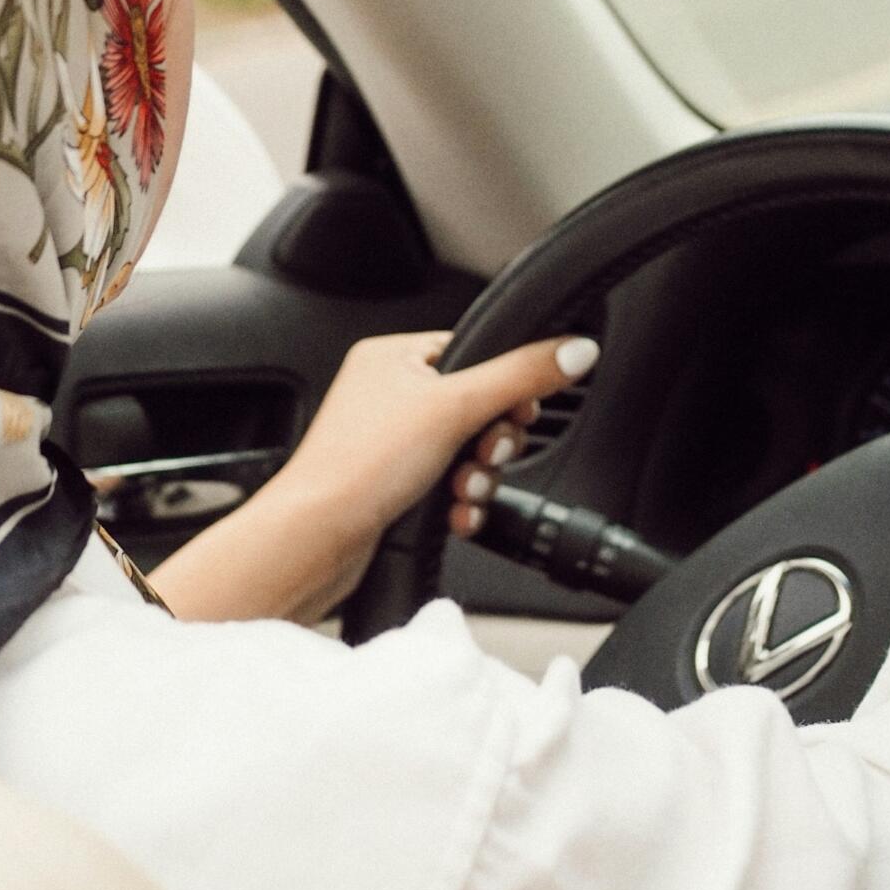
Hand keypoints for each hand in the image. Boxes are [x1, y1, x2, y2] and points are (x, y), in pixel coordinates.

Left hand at [149, 326, 598, 625]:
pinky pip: (447, 485)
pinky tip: (456, 514)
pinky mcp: (392, 486)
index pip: (473, 351)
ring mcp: (389, 443)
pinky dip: (459, 501)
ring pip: (465, 451)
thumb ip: (520, 376)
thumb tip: (574, 348)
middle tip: (485, 455)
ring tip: (463, 490)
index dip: (506, 384)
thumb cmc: (357, 466)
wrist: (315, 540)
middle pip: (476, 406)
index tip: (521, 409)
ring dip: (478, 477)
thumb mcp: (455, 408)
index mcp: (393, 355)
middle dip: (491, 440)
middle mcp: (388, 393)